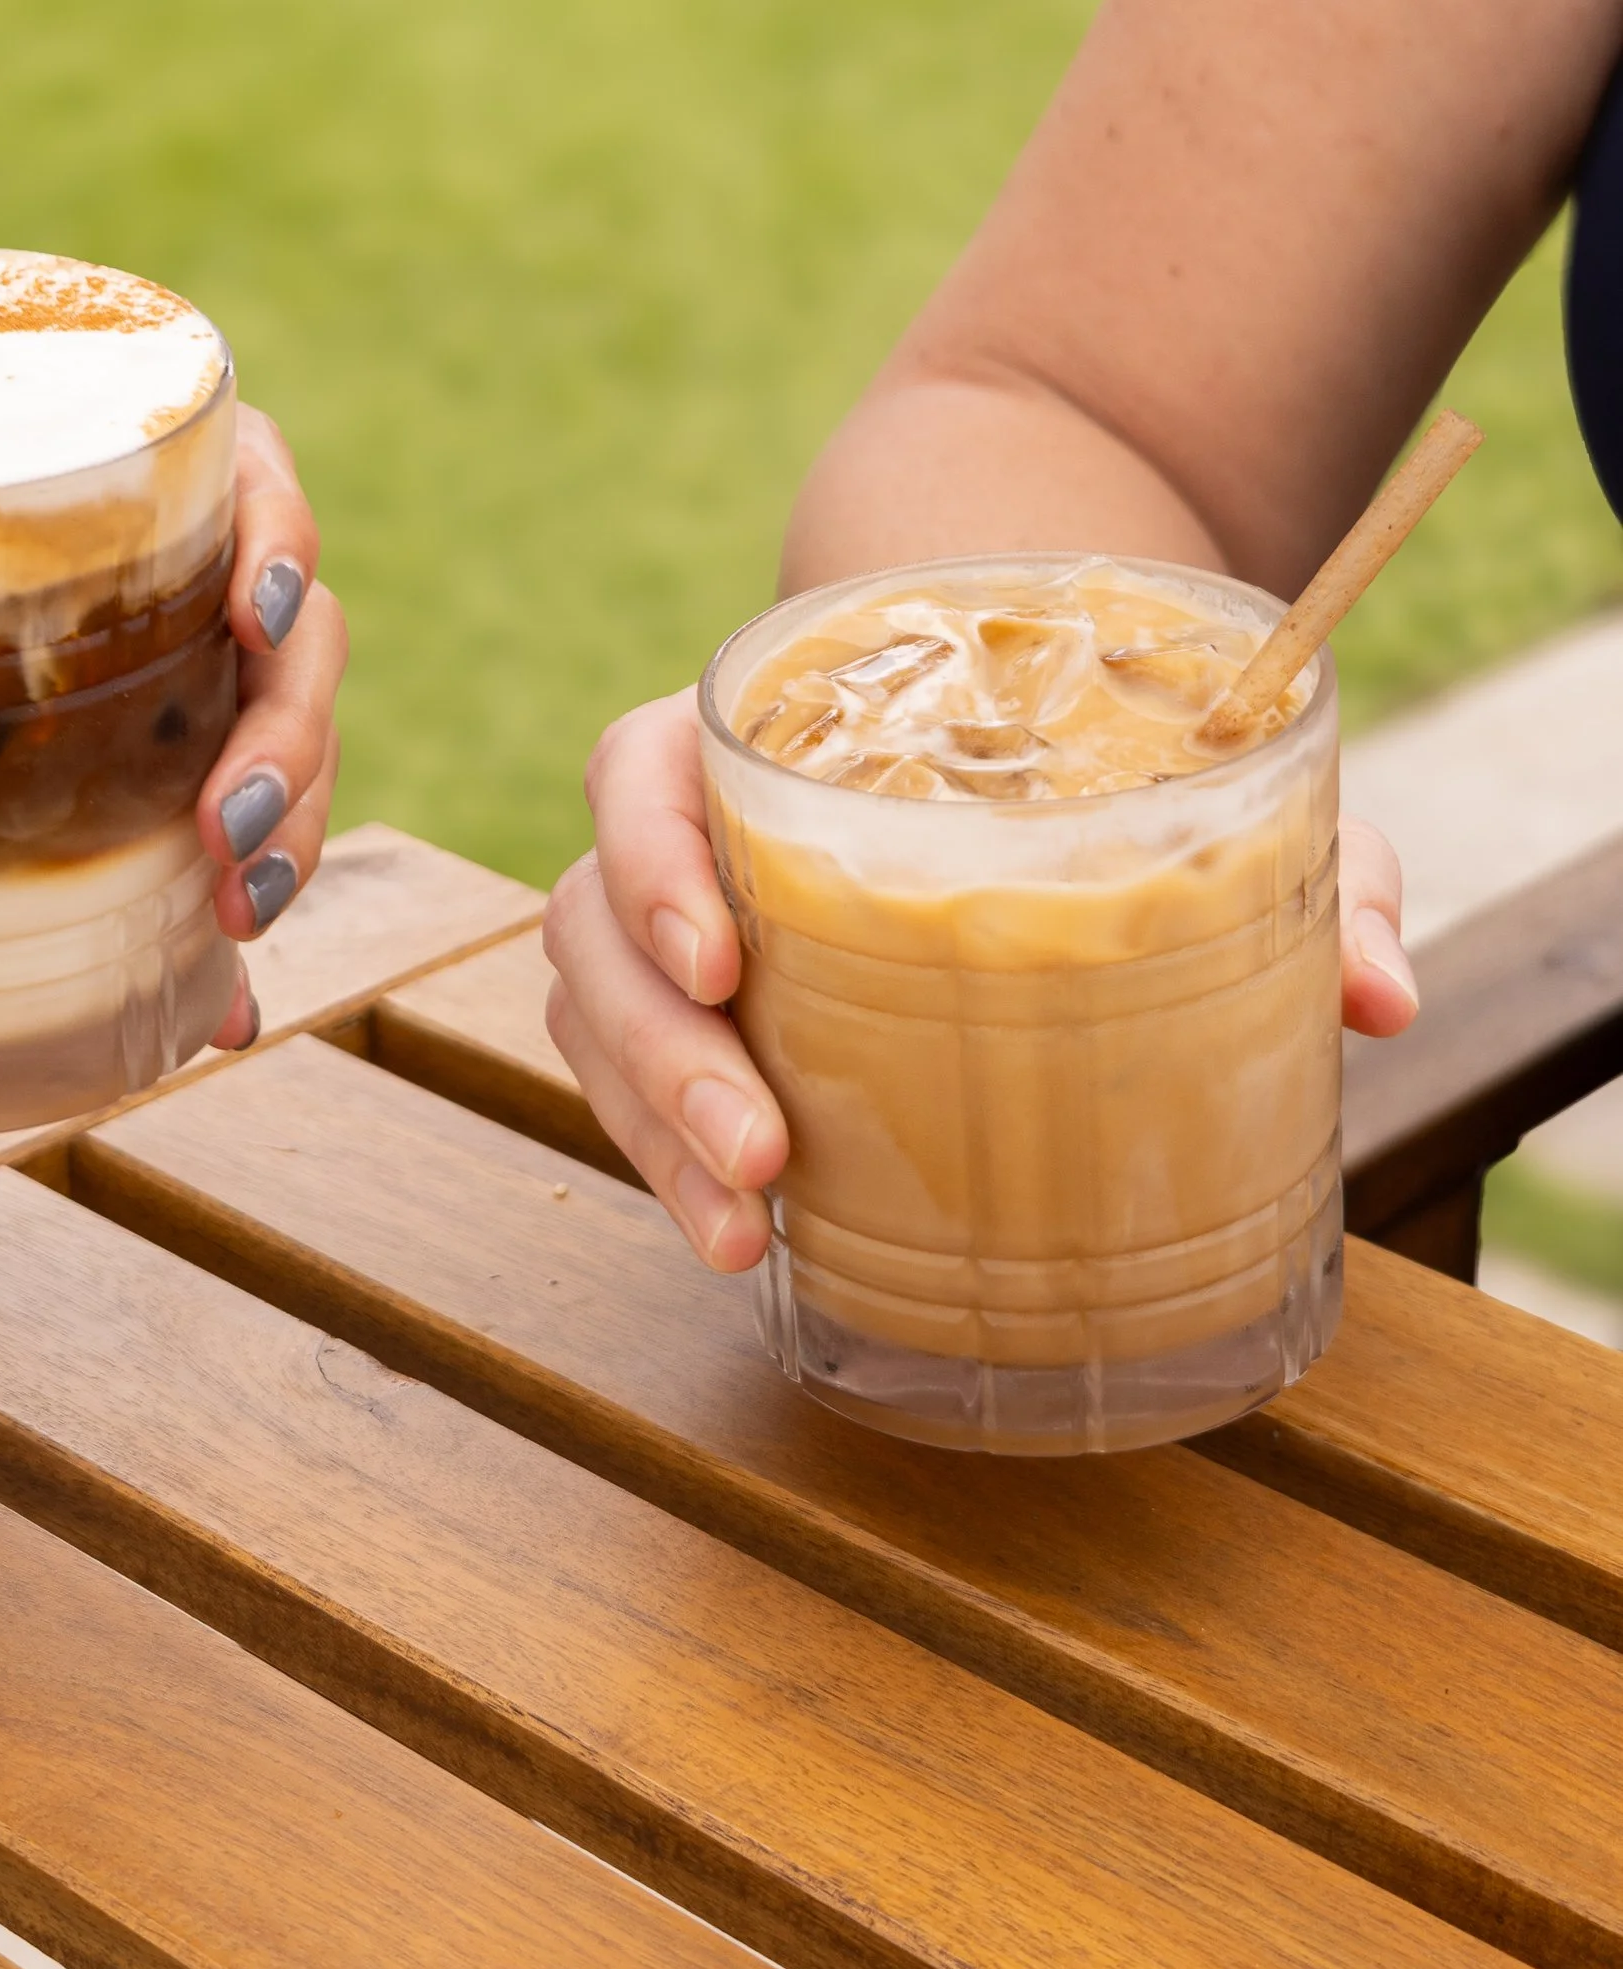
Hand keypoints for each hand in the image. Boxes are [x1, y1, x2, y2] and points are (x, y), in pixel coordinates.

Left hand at [0, 415, 350, 1056]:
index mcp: (93, 468)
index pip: (240, 470)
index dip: (282, 533)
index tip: (261, 605)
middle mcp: (163, 575)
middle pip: (293, 636)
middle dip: (289, 739)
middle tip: (227, 832)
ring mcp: (167, 689)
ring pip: (282, 746)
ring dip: (289, 834)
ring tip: (238, 921)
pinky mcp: (141, 790)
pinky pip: (220, 856)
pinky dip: (223, 946)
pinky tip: (221, 1012)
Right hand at [544, 689, 1422, 1278]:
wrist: (1017, 744)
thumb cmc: (1083, 756)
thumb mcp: (1194, 783)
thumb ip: (1292, 862)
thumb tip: (1377, 993)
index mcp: (764, 730)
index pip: (640, 768)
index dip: (653, 858)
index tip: (721, 952)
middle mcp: (691, 825)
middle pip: (593, 923)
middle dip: (659, 1053)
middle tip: (761, 1154)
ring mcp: (676, 928)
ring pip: (592, 1019)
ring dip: (649, 1129)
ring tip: (738, 1233)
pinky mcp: (692, 1016)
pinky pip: (623, 1085)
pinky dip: (663, 1162)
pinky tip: (736, 1239)